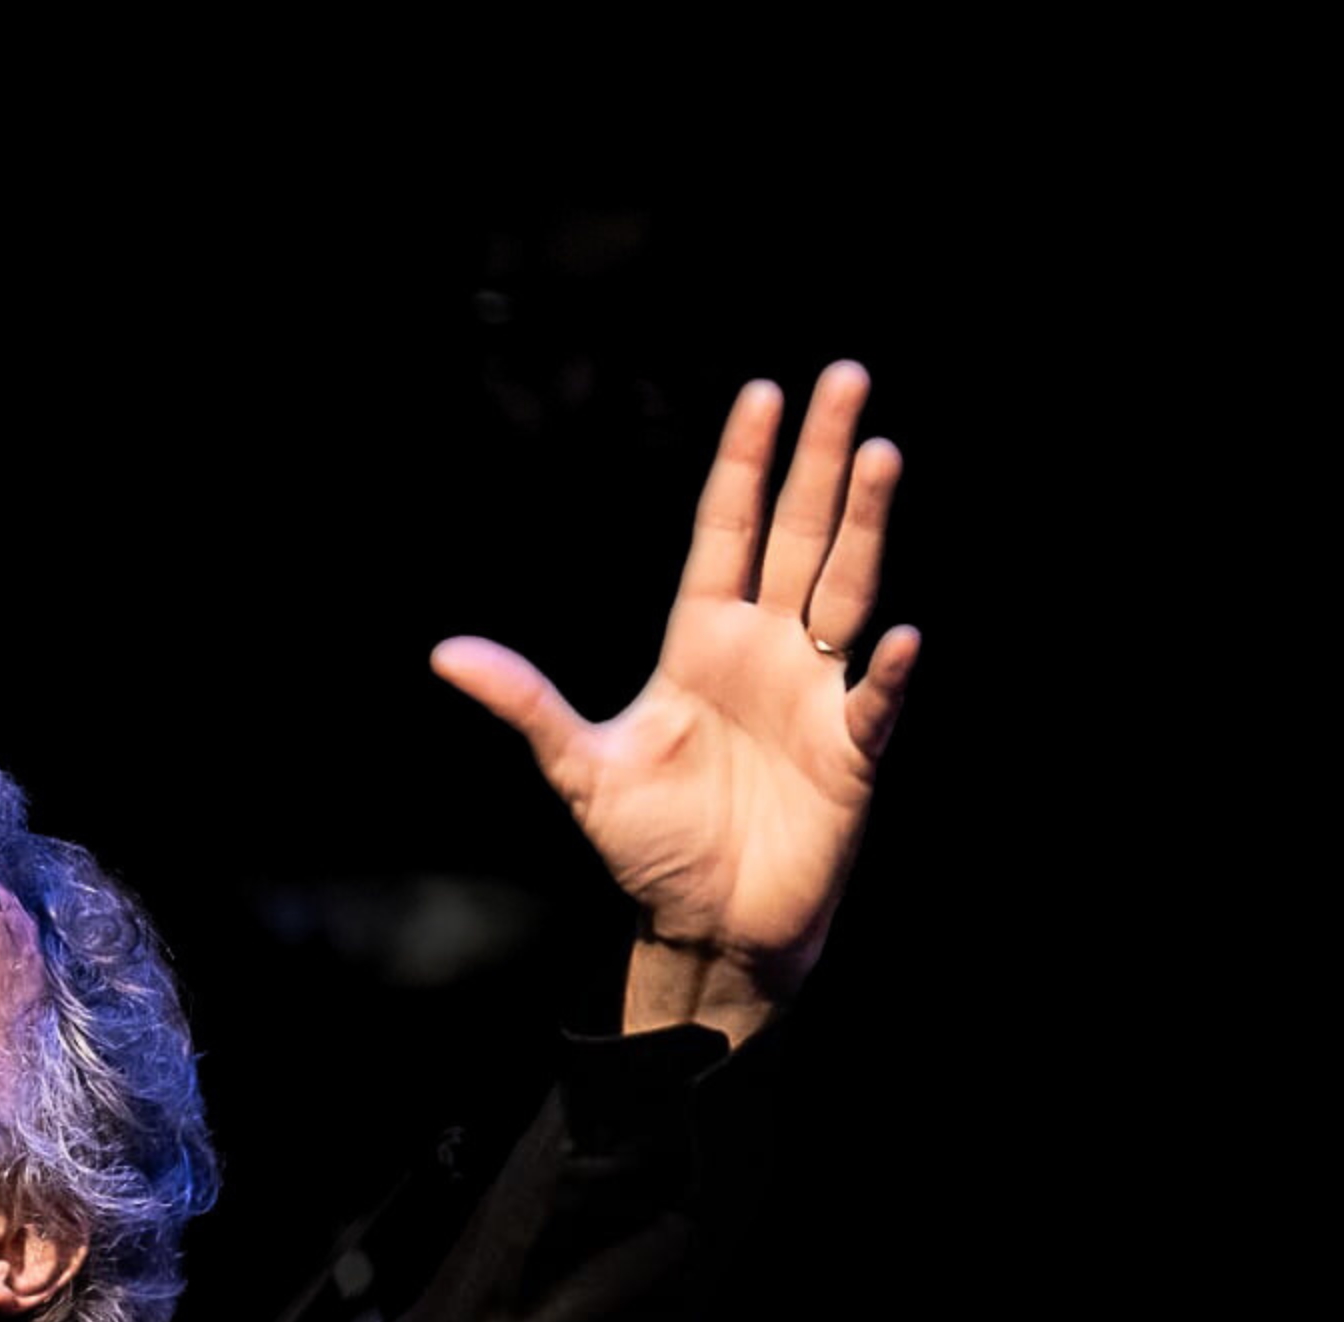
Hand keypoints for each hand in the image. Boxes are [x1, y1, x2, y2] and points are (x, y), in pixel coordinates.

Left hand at [431, 364, 918, 1042]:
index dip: (743, 466)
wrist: (704, 921)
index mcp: (701, 641)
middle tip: (846, 378)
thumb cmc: (649, 842)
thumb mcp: (578, 768)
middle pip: (800, 536)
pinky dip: (886, 674)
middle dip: (822, 461)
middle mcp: (766, 651)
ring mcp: (813, 695)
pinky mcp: (848, 755)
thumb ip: (526, 704)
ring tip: (883, 455)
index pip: (727, 534)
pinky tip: (898, 636)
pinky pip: (873, 704)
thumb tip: (445, 653)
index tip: (762, 393)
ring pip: (847, 590)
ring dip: (866, 528)